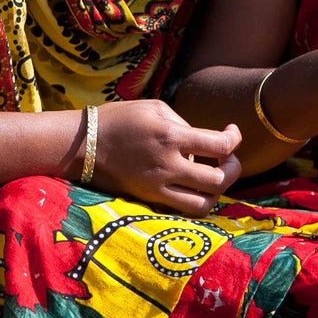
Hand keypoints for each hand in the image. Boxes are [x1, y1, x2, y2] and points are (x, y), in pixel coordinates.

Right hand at [93, 100, 242, 216]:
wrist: (83, 145)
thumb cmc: (119, 119)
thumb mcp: (154, 108)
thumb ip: (184, 124)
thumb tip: (203, 146)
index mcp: (170, 135)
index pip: (220, 145)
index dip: (235, 139)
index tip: (231, 132)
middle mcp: (167, 165)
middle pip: (219, 180)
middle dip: (233, 168)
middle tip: (228, 157)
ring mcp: (157, 186)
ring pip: (204, 204)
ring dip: (217, 191)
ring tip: (214, 175)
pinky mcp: (149, 199)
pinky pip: (183, 209)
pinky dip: (197, 200)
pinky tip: (193, 184)